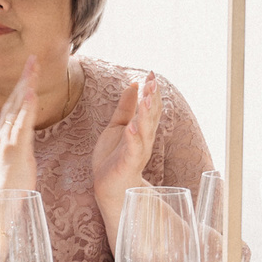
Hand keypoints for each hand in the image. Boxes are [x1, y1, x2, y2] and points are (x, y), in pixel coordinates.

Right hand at [0, 57, 39, 193]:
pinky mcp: (15, 148)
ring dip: (26, 84)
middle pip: (13, 99)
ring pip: (17, 106)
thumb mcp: (13, 159)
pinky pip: (22, 123)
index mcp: (0, 135)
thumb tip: (22, 138)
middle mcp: (0, 133)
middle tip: (33, 58)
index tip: (29, 72)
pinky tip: (32, 92)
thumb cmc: (9, 186)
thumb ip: (17, 145)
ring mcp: (7, 140)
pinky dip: (27, 106)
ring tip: (34, 66)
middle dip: (24, 78)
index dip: (20, 87)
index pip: (11, 105)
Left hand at [89, 70, 162, 221]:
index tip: (151, 74)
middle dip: (152, 99)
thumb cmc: (114, 157)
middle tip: (153, 81)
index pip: (151, 107)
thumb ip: (126, 107)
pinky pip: (133, 150)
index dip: (152, 91)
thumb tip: (134, 84)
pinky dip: (133, 138)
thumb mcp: (118, 126)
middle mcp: (144, 140)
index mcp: (142, 130)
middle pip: (151, 116)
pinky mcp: (128, 164)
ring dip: (146, 115)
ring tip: (146, 98)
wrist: (109, 187)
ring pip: (145, 131)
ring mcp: (137, 152)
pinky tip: (132, 127)